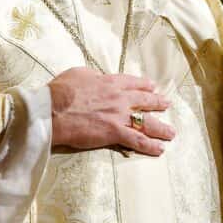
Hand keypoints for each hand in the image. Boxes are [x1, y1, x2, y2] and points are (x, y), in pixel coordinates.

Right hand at [47, 67, 174, 155]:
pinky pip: (137, 140)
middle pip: (145, 100)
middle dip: (158, 103)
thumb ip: (93, 76)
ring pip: (146, 122)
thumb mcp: (79, 74)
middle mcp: (119, 97)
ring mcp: (119, 115)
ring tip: (170, 132)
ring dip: (161, 128)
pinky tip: (159, 149)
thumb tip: (98, 78)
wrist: (51, 110)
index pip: (133, 82)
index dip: (144, 85)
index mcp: (110, 82)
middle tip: (166, 104)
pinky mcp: (114, 132)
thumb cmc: (60, 91)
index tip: (152, 86)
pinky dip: (149, 146)